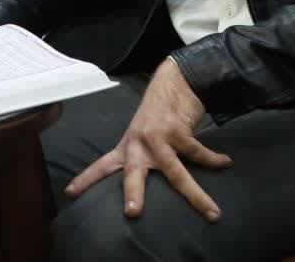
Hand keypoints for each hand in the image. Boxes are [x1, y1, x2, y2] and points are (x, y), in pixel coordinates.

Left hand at [64, 58, 231, 221]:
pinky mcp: (177, 130)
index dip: (86, 180)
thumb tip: (139, 186)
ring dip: (195, 194)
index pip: (102, 166)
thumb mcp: (141, 136)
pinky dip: (214, 160)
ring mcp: (158, 137)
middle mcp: (138, 144)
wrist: (173, 82)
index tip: (70, 193)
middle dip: (133, 192)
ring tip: (211, 212)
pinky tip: (225, 163)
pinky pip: (198, 153)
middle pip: (133, 173)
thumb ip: (139, 157)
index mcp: (127, 147)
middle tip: (133, 212)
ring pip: (176, 173)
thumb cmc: (158, 116)